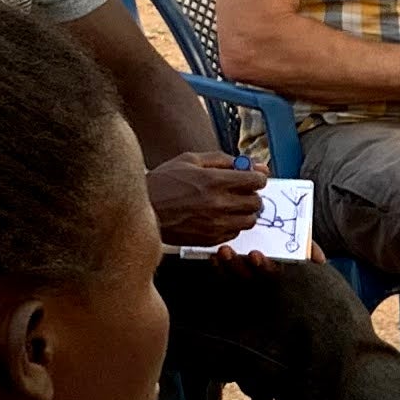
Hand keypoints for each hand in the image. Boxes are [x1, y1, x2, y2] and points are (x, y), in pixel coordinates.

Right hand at [149, 154, 268, 247]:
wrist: (142, 208)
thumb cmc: (165, 181)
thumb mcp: (191, 160)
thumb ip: (224, 160)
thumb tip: (253, 164)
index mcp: (214, 181)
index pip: (256, 181)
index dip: (257, 177)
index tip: (252, 177)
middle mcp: (217, 204)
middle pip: (256, 203)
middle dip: (252, 194)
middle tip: (242, 191)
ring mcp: (214, 225)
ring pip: (249, 221)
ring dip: (245, 212)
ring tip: (232, 205)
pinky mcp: (209, 239)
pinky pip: (235, 234)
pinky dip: (232, 225)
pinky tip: (219, 216)